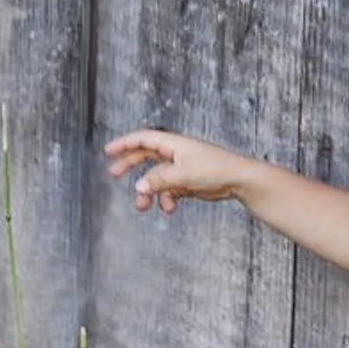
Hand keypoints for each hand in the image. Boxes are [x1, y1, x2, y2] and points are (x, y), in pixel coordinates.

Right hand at [103, 129, 255, 213]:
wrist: (240, 181)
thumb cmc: (216, 170)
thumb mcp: (184, 175)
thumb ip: (160, 181)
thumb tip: (139, 187)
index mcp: (174, 144)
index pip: (144, 139)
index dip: (125, 143)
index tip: (108, 151)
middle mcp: (177, 154)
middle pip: (147, 157)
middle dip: (130, 165)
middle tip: (114, 175)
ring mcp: (183, 168)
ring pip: (157, 179)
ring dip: (149, 192)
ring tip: (142, 207)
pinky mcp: (189, 182)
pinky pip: (170, 190)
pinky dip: (167, 199)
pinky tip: (170, 208)